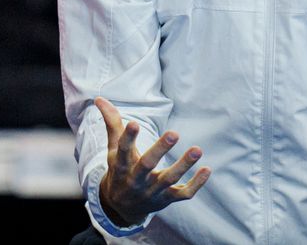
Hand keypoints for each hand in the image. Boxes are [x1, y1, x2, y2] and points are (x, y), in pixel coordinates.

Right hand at [95, 96, 209, 225]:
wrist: (123, 207)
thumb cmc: (120, 171)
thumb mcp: (112, 149)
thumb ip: (111, 124)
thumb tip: (99, 98)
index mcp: (121, 165)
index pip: (123, 150)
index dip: (128, 138)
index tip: (134, 123)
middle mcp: (136, 180)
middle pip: (147, 165)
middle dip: (160, 150)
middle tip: (173, 133)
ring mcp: (153, 191)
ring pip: (169, 179)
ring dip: (183, 165)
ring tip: (197, 149)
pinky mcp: (167, 199)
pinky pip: (183, 194)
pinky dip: (196, 184)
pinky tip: (207, 169)